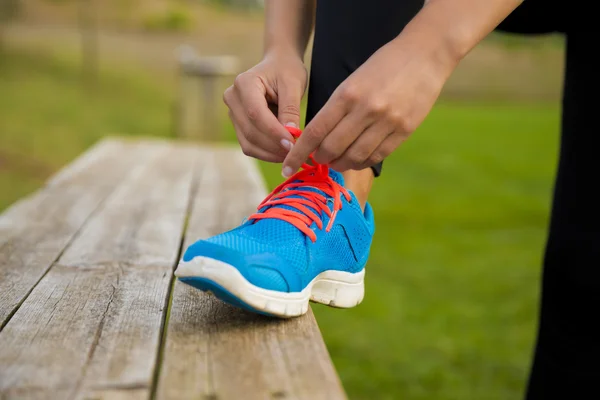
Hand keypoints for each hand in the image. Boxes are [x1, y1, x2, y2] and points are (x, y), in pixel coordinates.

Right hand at [224, 51, 307, 162]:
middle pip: (250, 131)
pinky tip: (282, 153)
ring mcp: (233, 113)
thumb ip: (290, 109)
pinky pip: (249, 145)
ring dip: (270, 153)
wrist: (277, 65)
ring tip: (291, 154)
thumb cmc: (286, 70)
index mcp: (244, 83)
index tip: (293, 144)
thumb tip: (291, 134)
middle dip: (273, 145)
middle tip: (295, 153)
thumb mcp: (293, 84)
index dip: (273, 132)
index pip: (255, 113)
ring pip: (248, 142)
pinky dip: (266, 153)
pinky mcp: (239, 125)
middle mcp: (232, 98)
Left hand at [281, 36, 456, 176]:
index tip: (288, 165)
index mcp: (347, 94)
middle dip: (319, 159)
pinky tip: (356, 159)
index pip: (315, 132)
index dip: (299, 153)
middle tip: (317, 159)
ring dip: (340, 164)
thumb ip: (335, 110)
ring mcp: (387, 122)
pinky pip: (376, 156)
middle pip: (332, 149)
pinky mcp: (404, 131)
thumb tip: (317, 140)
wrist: (425, 55)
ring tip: (336, 162)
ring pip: (354, 157)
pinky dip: (362, 162)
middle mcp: (366, 110)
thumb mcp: (352, 81)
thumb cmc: (383, 66)